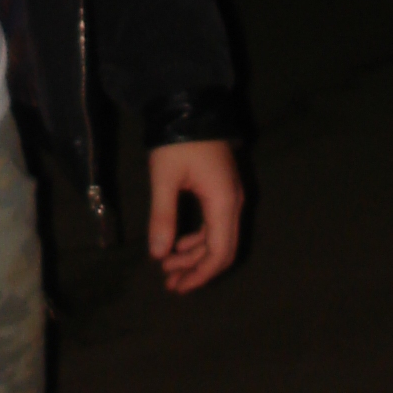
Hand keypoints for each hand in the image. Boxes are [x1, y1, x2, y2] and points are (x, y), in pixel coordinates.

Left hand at [146, 138, 242, 294]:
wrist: (191, 106)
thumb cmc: (177, 142)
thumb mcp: (164, 178)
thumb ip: (163, 216)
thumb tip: (158, 254)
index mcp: (223, 202)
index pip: (220, 251)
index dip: (201, 274)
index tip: (178, 286)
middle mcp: (233, 203)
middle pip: (222, 249)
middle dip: (197, 269)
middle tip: (170, 283)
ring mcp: (230, 196)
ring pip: (218, 237)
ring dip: (195, 255)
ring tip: (168, 267)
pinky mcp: (221, 190)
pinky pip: (215, 224)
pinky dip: (198, 238)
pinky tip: (178, 244)